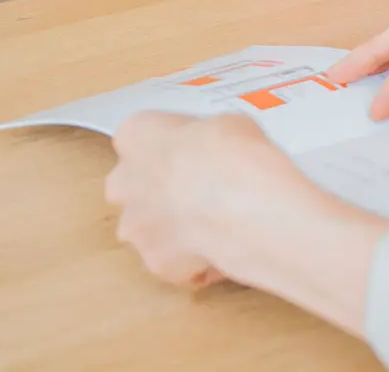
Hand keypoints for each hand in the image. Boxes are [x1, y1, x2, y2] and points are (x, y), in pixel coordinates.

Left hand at [105, 112, 387, 335]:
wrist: (259, 219)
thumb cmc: (251, 163)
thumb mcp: (239, 124)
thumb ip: (216, 133)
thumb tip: (226, 141)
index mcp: (141, 135)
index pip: (136, 130)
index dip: (169, 137)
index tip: (192, 142)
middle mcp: (129, 183)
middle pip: (131, 179)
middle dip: (162, 182)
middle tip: (206, 179)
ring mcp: (141, 228)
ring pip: (149, 222)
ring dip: (177, 219)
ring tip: (222, 215)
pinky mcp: (163, 265)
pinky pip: (175, 255)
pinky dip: (196, 252)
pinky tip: (227, 243)